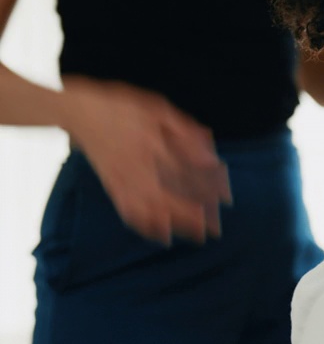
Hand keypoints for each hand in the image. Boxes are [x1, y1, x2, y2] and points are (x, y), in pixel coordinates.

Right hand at [60, 76, 231, 244]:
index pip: (186, 175)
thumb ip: (186, 132)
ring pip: (150, 211)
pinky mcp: (111, 187)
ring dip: (174, 226)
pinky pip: (128, 212)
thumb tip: (208, 155)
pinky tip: (160, 234)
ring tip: (194, 235)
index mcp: (153, 148)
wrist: (79, 112)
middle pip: (169, 201)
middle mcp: (138, 170)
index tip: (224, 200)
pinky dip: (145, 226)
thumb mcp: (158, 111)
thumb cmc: (122, 108)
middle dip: (193, 218)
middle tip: (214, 229)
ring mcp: (122, 181)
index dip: (206, 189)